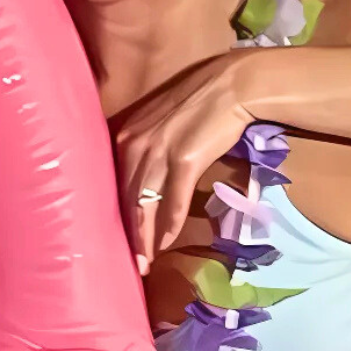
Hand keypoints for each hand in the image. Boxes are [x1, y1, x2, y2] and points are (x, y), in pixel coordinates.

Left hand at [115, 51, 264, 272]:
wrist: (234, 85)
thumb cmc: (201, 101)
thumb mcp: (162, 121)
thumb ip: (147, 146)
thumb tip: (145, 178)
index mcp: (127, 134)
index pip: (116, 183)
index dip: (116, 215)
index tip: (117, 240)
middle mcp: (135, 144)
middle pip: (126, 199)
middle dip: (128, 235)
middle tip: (131, 265)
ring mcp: (158, 152)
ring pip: (143, 205)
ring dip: (144, 239)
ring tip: (145, 264)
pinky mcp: (184, 160)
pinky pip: (173, 201)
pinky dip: (168, 225)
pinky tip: (166, 243)